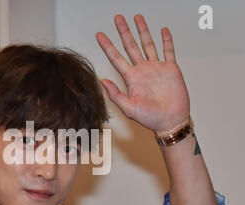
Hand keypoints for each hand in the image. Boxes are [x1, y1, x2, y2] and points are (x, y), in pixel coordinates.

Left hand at [96, 14, 189, 134]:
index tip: (99, 35)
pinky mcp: (171, 69)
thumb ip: (116, 94)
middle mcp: (142, 71)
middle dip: (124, 32)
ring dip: (143, 31)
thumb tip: (103, 81)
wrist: (170, 121)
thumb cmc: (150, 118)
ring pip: (148, 44)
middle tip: (118, 19)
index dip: (107, 46)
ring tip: (137, 18)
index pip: (116, 58)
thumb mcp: (129, 108)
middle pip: (131, 46)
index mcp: (132, 79)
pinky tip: (163, 31)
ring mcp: (156, 68)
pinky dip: (166, 41)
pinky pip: (168, 51)